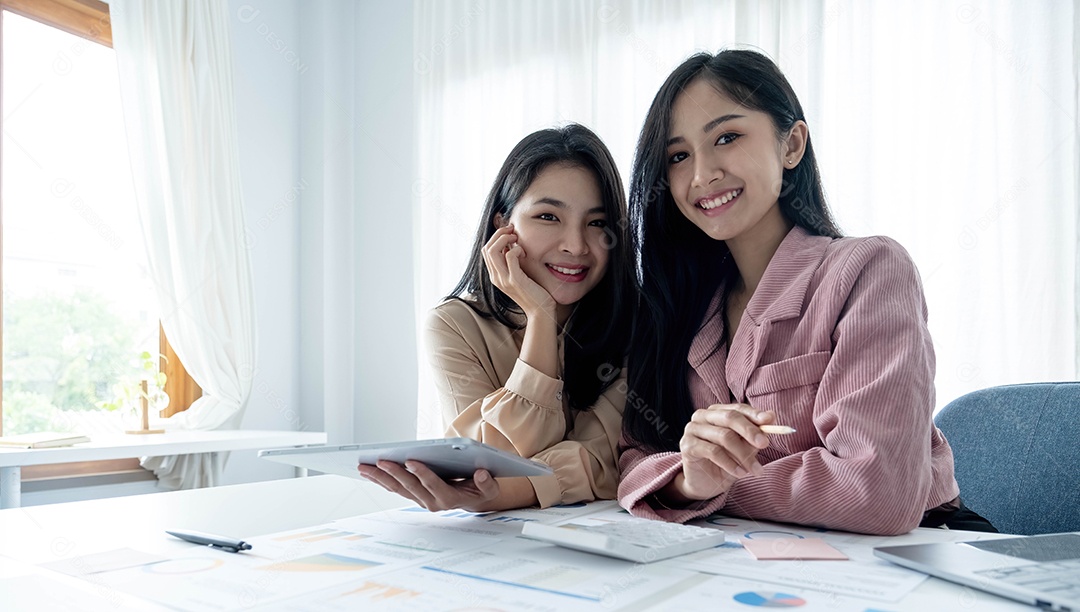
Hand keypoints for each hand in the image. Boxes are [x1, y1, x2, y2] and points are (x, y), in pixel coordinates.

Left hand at [357, 460, 499, 511]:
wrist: (475, 500)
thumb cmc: (481, 489)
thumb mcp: (490, 486)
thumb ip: (487, 482)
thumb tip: (481, 473)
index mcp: (450, 498)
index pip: (433, 484)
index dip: (422, 473)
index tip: (411, 460)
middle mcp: (433, 502)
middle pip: (410, 487)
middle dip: (394, 474)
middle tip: (380, 461)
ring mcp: (422, 500)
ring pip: (398, 489)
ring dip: (381, 478)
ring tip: (364, 467)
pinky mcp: (415, 496)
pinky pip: (395, 488)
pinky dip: (382, 480)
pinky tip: (369, 471)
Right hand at [481, 224, 555, 320]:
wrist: (540, 311)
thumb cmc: (533, 292)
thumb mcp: (519, 275)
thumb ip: (512, 263)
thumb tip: (512, 244)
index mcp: (495, 276)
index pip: (486, 251)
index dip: (496, 237)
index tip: (509, 232)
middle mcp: (496, 277)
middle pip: (487, 248)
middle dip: (499, 234)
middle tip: (513, 231)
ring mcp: (503, 279)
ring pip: (493, 250)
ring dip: (505, 238)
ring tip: (516, 238)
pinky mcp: (514, 280)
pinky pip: (509, 256)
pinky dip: (516, 249)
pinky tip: (523, 252)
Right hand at [674, 404, 775, 500]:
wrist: (705, 484)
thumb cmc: (726, 462)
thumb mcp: (745, 448)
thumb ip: (755, 433)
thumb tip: (772, 415)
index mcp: (717, 412)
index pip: (737, 409)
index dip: (754, 414)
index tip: (770, 421)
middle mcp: (703, 416)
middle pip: (730, 418)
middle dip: (750, 431)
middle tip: (764, 444)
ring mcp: (692, 429)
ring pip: (724, 436)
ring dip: (743, 455)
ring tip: (755, 470)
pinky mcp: (687, 445)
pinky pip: (713, 451)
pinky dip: (730, 463)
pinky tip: (740, 473)